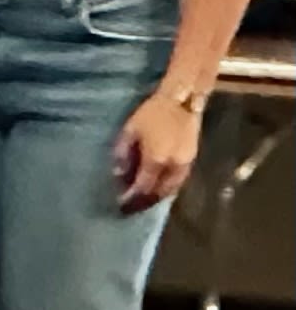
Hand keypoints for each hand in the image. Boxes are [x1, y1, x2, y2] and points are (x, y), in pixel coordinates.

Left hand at [113, 91, 201, 211]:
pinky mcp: (192, 160)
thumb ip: (123, 154)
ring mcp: (185, 164)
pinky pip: (179, 181)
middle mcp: (172, 166)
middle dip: (144, 202)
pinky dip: (168, 189)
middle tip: (131, 208)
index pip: (142, 186)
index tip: (120, 204)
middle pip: (158, 192)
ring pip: (171, 189)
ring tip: (144, 202)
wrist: (182, 101)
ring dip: (157, 197)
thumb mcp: (130, 131)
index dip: (131, 197)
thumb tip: (118, 174)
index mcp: (155, 159)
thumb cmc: (151, 113)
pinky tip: (159, 189)